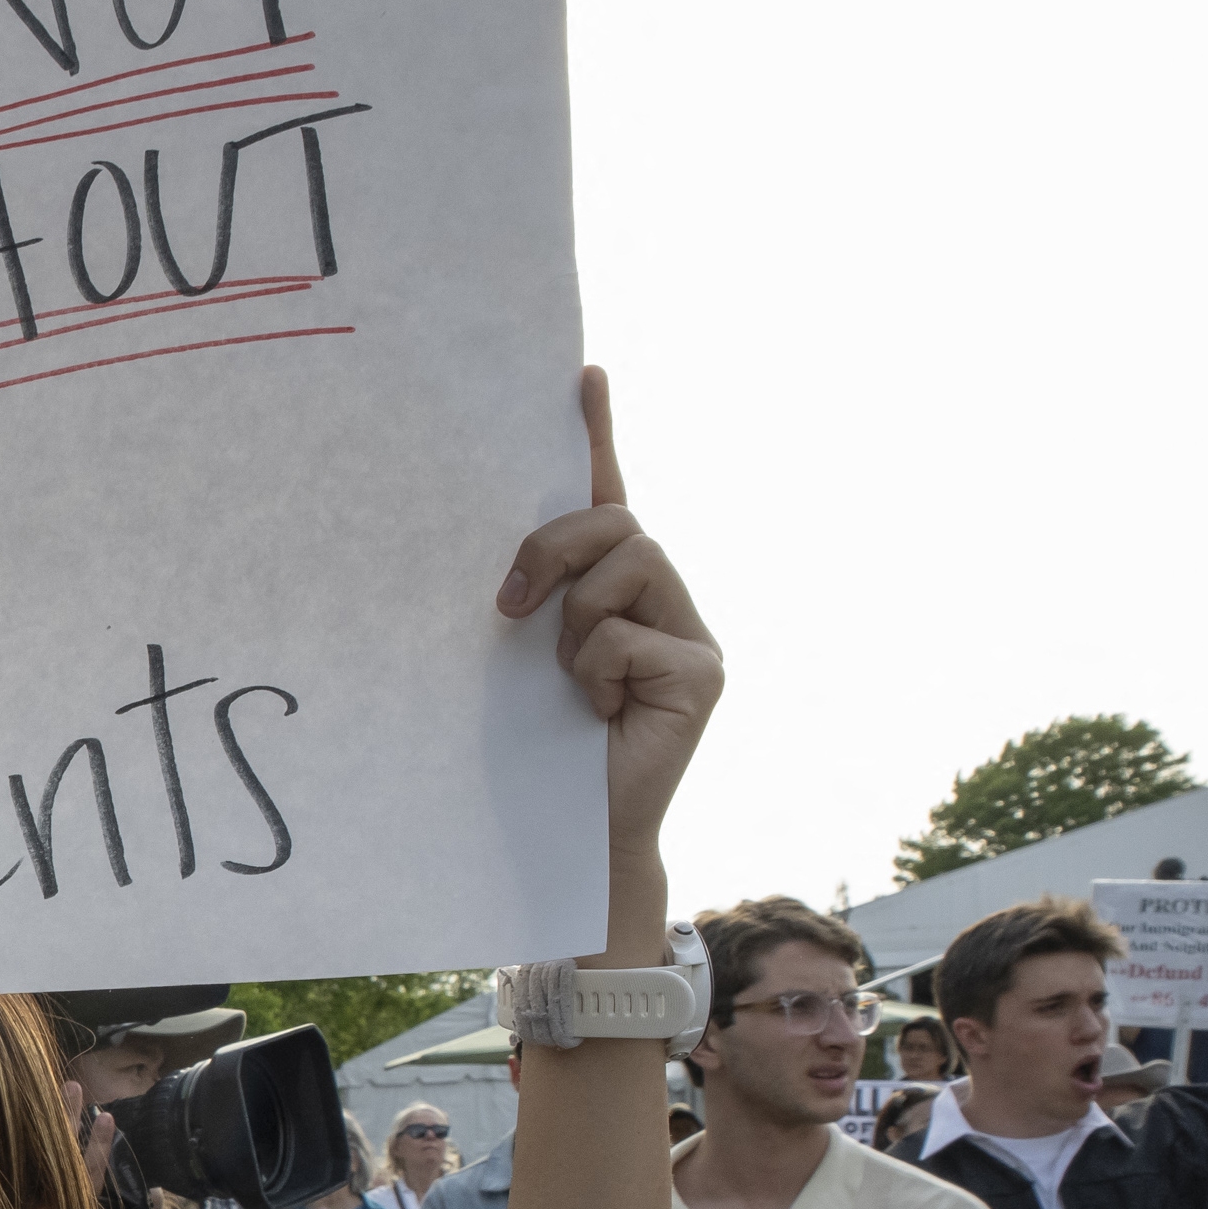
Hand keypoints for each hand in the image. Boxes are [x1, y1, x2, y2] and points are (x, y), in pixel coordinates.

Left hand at [496, 368, 721, 881]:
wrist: (569, 832)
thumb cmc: (534, 746)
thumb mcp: (520, 655)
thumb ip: (533, 597)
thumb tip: (502, 563)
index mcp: (614, 592)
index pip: (607, 499)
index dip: (597, 436)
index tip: (582, 376)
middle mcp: (664, 601)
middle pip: (616, 523)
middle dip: (554, 551)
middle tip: (510, 609)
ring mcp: (692, 636)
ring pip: (630, 566)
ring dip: (578, 622)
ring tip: (572, 682)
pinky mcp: (704, 674)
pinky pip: (630, 636)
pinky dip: (596, 671)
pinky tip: (600, 713)